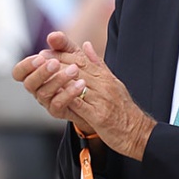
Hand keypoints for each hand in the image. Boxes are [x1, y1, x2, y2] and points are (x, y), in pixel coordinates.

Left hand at [13, 31, 155, 160]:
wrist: (138, 132)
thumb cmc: (124, 109)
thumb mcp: (113, 82)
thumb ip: (98, 65)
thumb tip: (86, 45)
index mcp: (105, 77)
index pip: (82, 60)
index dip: (64, 54)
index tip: (48, 51)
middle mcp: (104, 85)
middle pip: (78, 69)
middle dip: (57, 62)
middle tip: (40, 58)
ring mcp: (102, 100)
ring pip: (77, 84)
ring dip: (59, 78)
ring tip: (43, 74)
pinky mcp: (100, 116)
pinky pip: (80, 104)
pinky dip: (66, 98)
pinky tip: (53, 96)